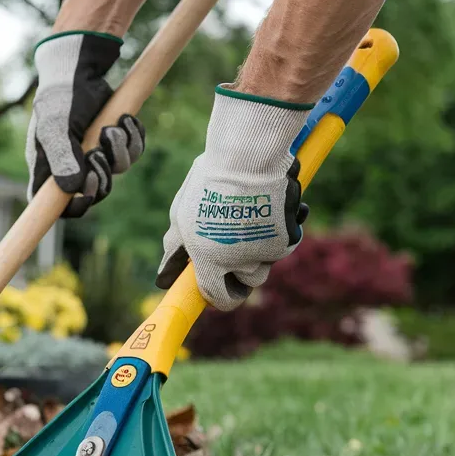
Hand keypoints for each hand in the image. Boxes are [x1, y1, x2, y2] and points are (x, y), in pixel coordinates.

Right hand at [26, 31, 143, 217]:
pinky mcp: (113, 140)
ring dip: (120, 151)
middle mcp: (71, 166)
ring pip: (117, 171)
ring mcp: (94, 153)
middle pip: (95, 192)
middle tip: (98, 153)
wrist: (79, 69)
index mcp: (49, 169)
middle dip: (104, 175)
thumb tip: (73, 189)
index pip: (57, 206)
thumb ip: (62, 158)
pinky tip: (126, 119)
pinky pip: (132, 152)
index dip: (75, 207)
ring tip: (113, 127)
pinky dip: (134, 137)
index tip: (88, 193)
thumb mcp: (56, 127)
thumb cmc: (60, 98)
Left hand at [157, 88, 311, 310]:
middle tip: (239, 240)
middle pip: (250, 280)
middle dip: (245, 266)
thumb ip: (175, 248)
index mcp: (210, 261)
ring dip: (262, 246)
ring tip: (251, 216)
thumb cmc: (208, 184)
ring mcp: (267, 250)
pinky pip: (286, 239)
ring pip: (268, 260)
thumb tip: (164, 276)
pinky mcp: (289, 234)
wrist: (247, 158)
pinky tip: (272, 204)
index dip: (222, 296)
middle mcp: (239, 262)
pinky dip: (282, 227)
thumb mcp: (181, 215)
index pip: (220, 297)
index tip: (222, 288)